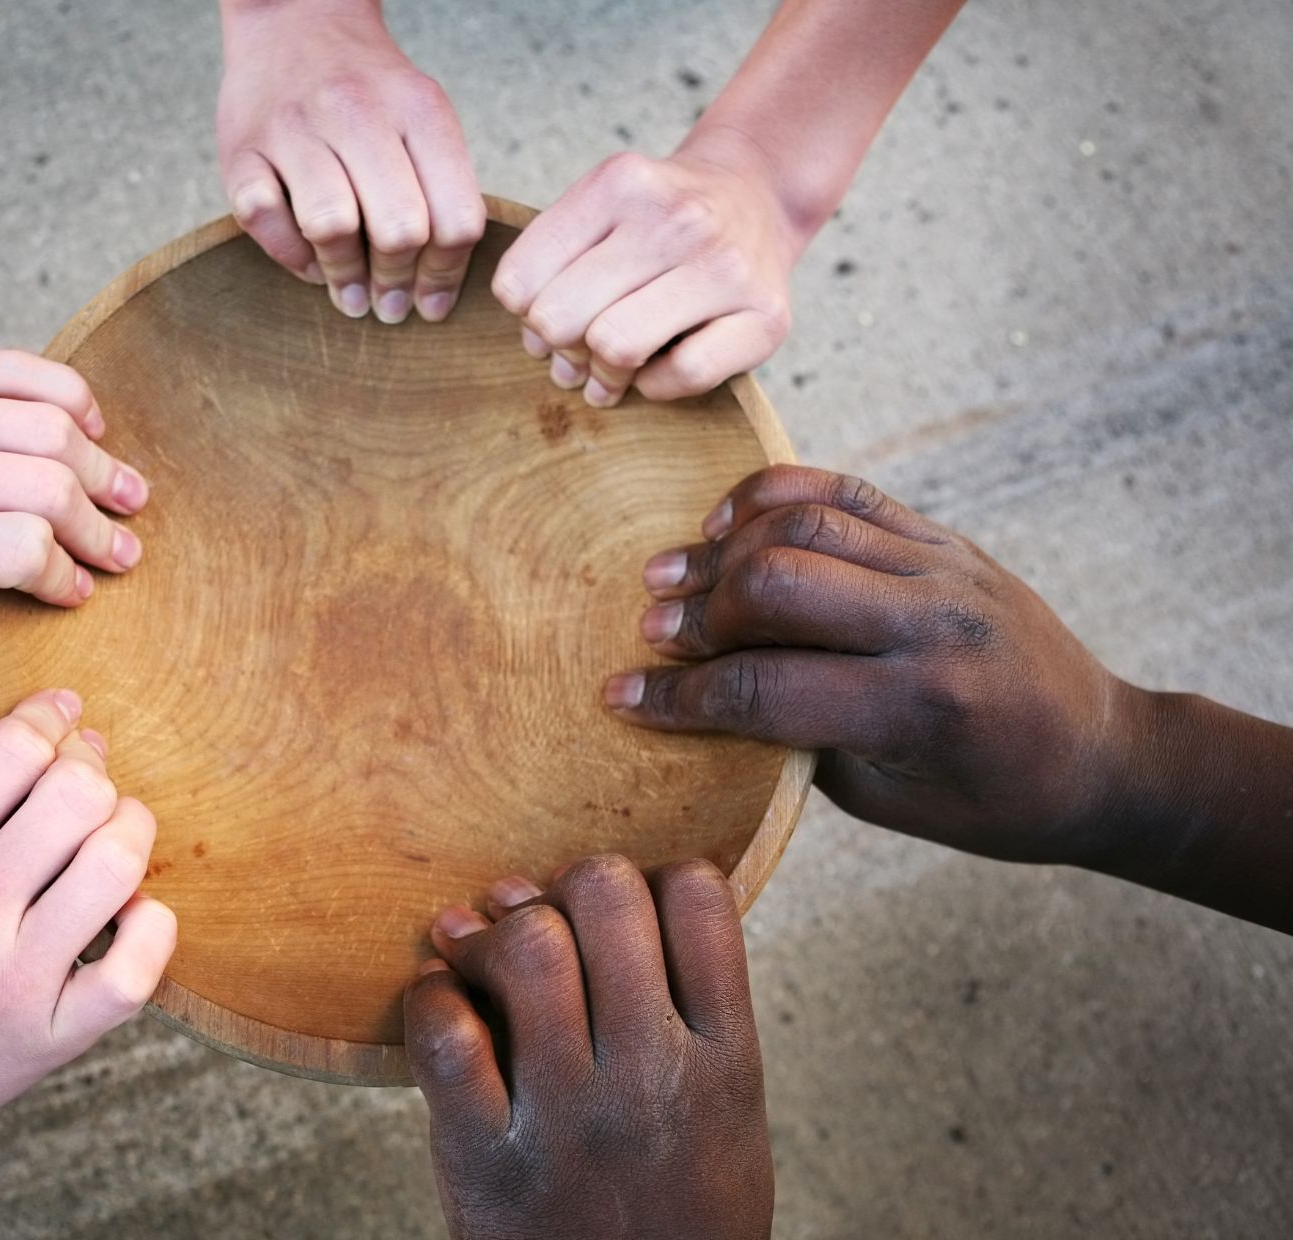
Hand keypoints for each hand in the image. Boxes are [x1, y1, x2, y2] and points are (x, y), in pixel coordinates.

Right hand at [217, 0, 484, 323]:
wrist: (295, 23)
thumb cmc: (367, 94)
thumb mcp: (422, 119)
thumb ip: (440, 190)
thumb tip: (435, 290)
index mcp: (418, 111)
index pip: (454, 219)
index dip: (445, 275)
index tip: (431, 304)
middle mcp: (357, 112)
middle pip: (399, 230)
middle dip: (396, 282)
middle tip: (388, 306)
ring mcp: (294, 127)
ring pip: (332, 227)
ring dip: (344, 275)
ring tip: (351, 294)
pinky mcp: (242, 148)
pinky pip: (266, 220)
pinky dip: (291, 255)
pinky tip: (309, 262)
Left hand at [405, 855, 772, 1239]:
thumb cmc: (676, 1219)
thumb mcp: (727, 1123)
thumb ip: (693, 1017)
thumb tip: (598, 901)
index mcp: (726, 1067)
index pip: (701, 902)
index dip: (660, 876)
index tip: (634, 903)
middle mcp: (652, 1081)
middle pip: (608, 901)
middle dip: (574, 883)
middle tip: (553, 910)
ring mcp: (567, 1119)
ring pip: (530, 949)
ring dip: (499, 925)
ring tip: (483, 938)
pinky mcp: (485, 1157)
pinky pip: (446, 1034)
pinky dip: (432, 994)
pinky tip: (439, 994)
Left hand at [493, 131, 801, 407]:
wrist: (756, 196)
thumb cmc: (660, 220)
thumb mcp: (600, 206)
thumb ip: (551, 261)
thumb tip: (537, 346)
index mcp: (620, 184)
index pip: (520, 281)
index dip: (522, 314)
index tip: (543, 317)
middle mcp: (675, 218)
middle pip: (562, 318)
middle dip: (559, 347)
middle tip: (576, 352)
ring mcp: (725, 266)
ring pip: (617, 347)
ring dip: (603, 374)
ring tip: (610, 370)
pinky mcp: (766, 317)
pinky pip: (683, 374)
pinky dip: (657, 385)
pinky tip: (658, 369)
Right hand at [605, 465, 1133, 866]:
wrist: (1102, 752)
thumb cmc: (993, 798)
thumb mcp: (888, 798)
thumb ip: (800, 739)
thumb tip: (706, 690)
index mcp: (920, 707)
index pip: (766, 689)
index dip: (678, 698)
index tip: (620, 700)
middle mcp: (933, 623)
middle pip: (778, 586)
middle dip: (698, 611)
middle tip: (651, 632)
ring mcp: (943, 567)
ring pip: (804, 527)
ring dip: (722, 549)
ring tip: (669, 573)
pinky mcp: (944, 538)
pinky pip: (846, 494)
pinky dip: (774, 497)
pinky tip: (726, 522)